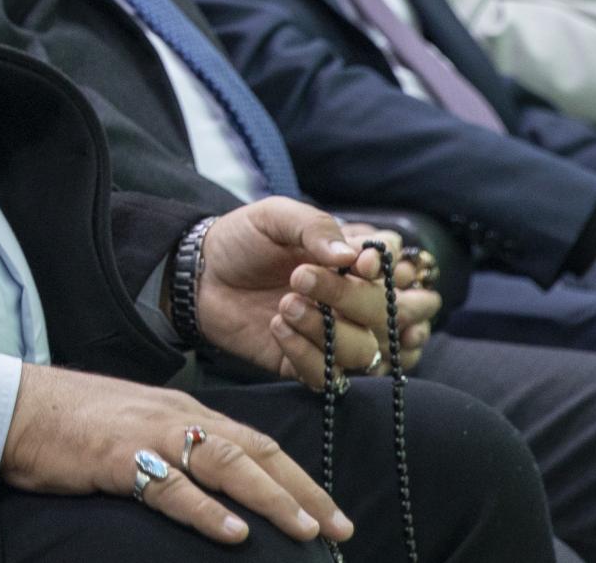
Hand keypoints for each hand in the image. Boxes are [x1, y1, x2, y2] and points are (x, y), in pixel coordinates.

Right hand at [1, 366, 351, 547]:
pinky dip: (205, 510)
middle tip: (340, 525)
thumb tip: (219, 489)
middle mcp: (177, 417)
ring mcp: (149, 434)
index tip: (331, 510)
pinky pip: (170, 487)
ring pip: (225, 464)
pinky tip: (234, 534)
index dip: (298, 476)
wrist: (17, 407)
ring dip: (272, 498)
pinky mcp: (117, 458)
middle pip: (254, 451)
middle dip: (303, 489)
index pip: (255, 442)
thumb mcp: (138, 428)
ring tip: (306, 529)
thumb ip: (178, 450)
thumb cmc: (74, 424)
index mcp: (184, 410)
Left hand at [188, 199, 410, 387]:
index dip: (388, 272)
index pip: (397, 272)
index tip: (361, 264)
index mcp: (352, 262)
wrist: (198, 274)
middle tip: (300, 276)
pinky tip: (277, 327)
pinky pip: (328, 378)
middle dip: (350, 298)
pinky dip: (306, 354)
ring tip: (285, 304)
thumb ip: (315, 228)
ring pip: (363, 350)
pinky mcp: (305, 365)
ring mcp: (330, 336)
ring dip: (327, 329)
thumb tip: (353, 257)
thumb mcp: (276, 217)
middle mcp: (350, 301)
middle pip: (384, 315)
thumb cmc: (242, 240)